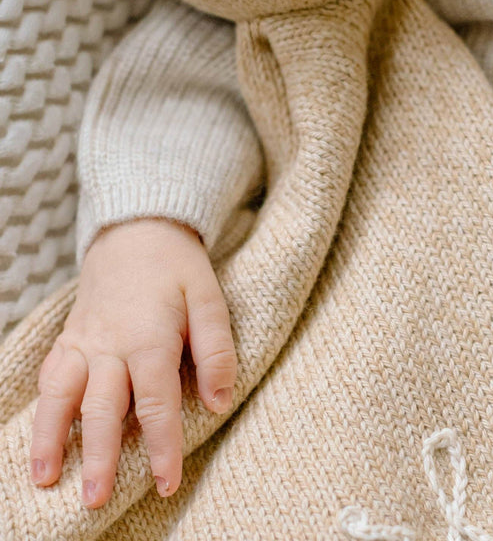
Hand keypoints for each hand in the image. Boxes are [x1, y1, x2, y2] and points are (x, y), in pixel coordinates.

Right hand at [30, 219, 235, 507]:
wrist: (137, 230)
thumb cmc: (178, 268)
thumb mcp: (209, 298)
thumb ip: (216, 349)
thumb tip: (218, 401)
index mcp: (150, 335)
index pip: (156, 400)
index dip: (162, 444)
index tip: (166, 482)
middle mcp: (110, 344)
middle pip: (102, 406)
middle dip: (99, 455)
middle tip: (96, 498)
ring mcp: (84, 342)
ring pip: (62, 395)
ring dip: (52, 438)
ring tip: (47, 479)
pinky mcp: (68, 340)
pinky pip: (49, 378)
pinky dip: (40, 411)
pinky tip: (37, 444)